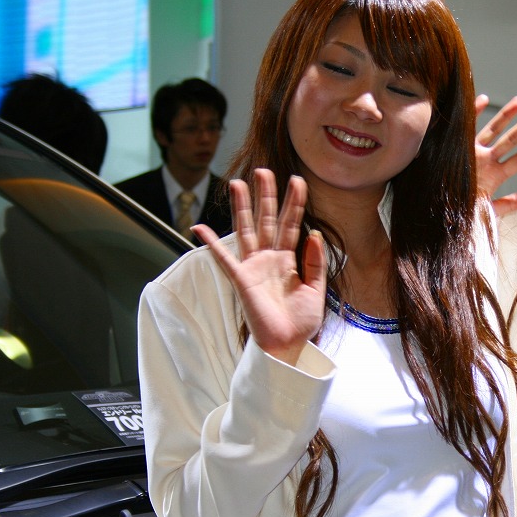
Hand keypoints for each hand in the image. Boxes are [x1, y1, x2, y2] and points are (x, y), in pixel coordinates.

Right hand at [192, 169, 326, 364]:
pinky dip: (212, 243)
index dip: (294, 203)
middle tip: (264, 171)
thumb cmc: (300, 322)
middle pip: (267, 219)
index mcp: (288, 260)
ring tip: (237, 182)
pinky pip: (224, 258)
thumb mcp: (316, 290)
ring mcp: (253, 266)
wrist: (287, 345)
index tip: (298, 181)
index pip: (292, 224)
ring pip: (247, 230)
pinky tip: (199, 227)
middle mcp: (269, 258)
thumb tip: (314, 234)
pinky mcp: (241, 279)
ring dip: (242, 207)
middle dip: (266, 195)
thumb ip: (316, 263)